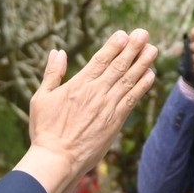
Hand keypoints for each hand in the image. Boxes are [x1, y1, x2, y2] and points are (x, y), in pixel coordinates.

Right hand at [20, 30, 157, 192]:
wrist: (57, 158)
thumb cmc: (45, 130)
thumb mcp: (41, 97)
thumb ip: (52, 73)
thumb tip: (58, 52)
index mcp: (78, 84)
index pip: (100, 60)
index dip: (114, 45)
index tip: (124, 34)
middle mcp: (96, 92)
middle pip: (119, 65)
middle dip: (133, 48)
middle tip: (144, 34)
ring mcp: (108, 106)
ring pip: (129, 80)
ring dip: (142, 63)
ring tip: (152, 49)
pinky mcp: (116, 121)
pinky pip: (133, 99)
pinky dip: (143, 86)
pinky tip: (151, 75)